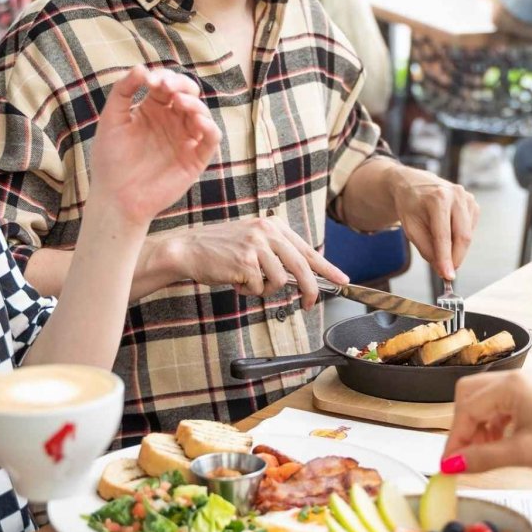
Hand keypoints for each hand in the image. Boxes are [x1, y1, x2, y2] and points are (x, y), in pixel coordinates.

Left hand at [89, 68, 220, 223]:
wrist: (115, 197)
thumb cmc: (110, 160)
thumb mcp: (111, 119)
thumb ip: (123, 91)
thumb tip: (142, 67)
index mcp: (153, 110)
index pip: (167, 84)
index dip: (163, 77)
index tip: (150, 80)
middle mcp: (172, 122)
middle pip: (188, 94)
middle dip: (181, 85)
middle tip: (168, 87)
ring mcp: (185, 139)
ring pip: (201, 113)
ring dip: (194, 104)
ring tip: (179, 103)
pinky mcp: (195, 158)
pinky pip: (211, 139)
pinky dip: (209, 127)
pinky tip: (198, 121)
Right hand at [160, 218, 348, 308]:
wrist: (189, 249)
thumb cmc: (221, 249)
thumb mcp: (253, 242)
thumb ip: (277, 253)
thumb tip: (302, 276)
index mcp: (273, 226)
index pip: (307, 250)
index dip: (327, 268)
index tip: (342, 279)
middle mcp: (268, 232)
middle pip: (302, 268)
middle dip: (309, 291)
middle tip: (309, 305)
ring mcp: (257, 246)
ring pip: (279, 282)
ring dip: (265, 290)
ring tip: (247, 280)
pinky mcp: (245, 262)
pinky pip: (259, 288)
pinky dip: (248, 291)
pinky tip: (235, 280)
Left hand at [390, 168, 478, 280]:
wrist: (413, 183)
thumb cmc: (410, 205)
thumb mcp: (410, 228)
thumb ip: (427, 249)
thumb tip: (442, 268)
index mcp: (437, 199)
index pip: (444, 235)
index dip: (446, 258)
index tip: (447, 276)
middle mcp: (456, 195)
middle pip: (462, 236)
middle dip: (455, 258)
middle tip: (447, 271)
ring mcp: (467, 197)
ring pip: (468, 234)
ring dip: (456, 248)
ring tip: (439, 244)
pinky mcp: (472, 202)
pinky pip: (470, 229)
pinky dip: (460, 238)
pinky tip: (447, 231)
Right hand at [441, 371, 531, 473]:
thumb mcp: (524, 453)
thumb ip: (483, 458)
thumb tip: (452, 465)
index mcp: (511, 385)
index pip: (466, 409)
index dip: (454, 440)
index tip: (447, 466)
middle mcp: (516, 378)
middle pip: (470, 396)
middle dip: (463, 427)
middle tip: (464, 456)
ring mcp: (527, 384)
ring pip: (485, 400)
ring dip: (478, 426)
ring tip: (485, 453)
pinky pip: (502, 404)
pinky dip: (494, 423)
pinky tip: (501, 443)